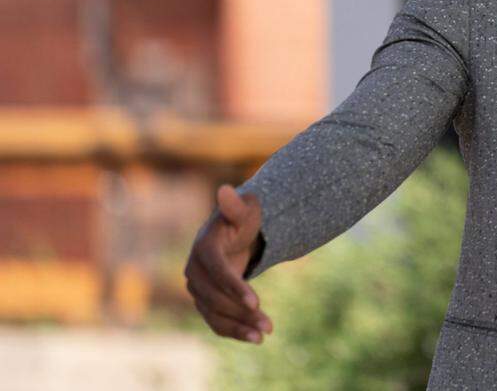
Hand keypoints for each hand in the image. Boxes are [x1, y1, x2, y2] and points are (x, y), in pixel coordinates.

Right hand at [184, 184, 271, 342]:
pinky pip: (215, 321)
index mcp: (204, 248)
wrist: (234, 236)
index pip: (217, 271)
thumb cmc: (242, 220)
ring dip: (240, 327)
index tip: (256, 301)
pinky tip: (255, 339)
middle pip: (216, 298)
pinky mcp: (204, 303)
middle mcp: (194, 272)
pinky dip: (234, 332)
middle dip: (242, 312)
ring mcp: (197, 290)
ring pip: (215, 314)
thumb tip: (224, 190)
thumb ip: (236, 206)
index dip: (234, 287)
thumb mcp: (244, 211)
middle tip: (269, 325)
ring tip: (265, 335)